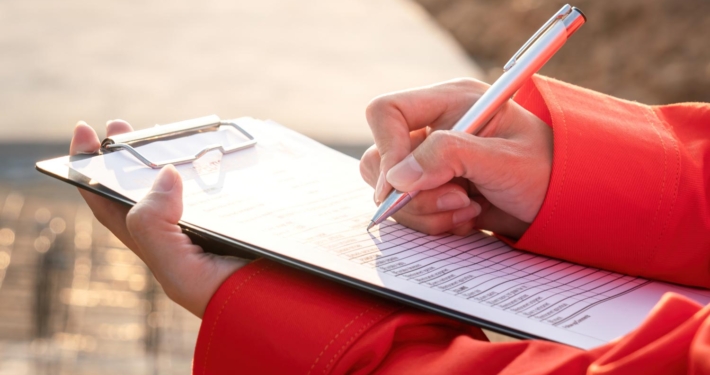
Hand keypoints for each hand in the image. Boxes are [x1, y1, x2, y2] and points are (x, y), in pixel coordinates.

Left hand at [70, 121, 248, 317]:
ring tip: (169, 130)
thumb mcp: (180, 274)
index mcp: (160, 246)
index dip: (90, 172)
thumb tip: (164, 175)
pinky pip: (226, 182)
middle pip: (145, 188)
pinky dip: (219, 162)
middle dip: (128, 154)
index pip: (112, 205)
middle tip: (123, 125)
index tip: (85, 132)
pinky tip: (222, 147)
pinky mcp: (248, 212)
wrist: (289, 310)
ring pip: (186, 181)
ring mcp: (216, 219)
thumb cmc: (232, 299)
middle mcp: (184, 231)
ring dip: (171, 153)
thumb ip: (155, 229)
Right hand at [359, 79, 552, 238]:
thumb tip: (397, 177)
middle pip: (382, 159)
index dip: (388, 148)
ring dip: (426, 211)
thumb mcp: (504, 160)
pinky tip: (469, 218)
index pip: (388, 113)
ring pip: (392, 191)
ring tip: (469, 210)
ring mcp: (431, 162)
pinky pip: (409, 212)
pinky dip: (435, 223)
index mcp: (450, 103)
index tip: (401, 185)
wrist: (566, 204)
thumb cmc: (549, 171)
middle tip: (457, 200)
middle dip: (414, 192)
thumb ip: (450, 157)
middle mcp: (434, 129)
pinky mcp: (433, 191)